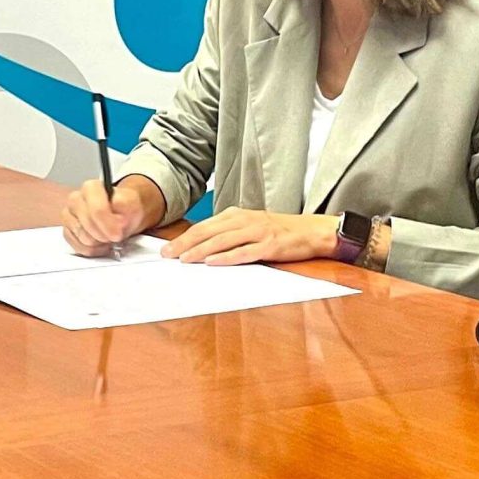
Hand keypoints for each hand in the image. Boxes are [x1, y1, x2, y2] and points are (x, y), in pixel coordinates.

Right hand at [60, 175, 164, 254]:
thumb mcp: (131, 203)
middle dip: (104, 235)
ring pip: (83, 238)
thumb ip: (125, 205)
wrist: (120, 215)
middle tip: (116, 235)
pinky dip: (92, 250)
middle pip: (88, 226)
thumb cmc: (124, 208)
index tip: (118, 234)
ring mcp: (68, 216)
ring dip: (99, 243)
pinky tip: (100, 243)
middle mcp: (75, 199)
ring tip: (108, 237)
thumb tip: (118, 212)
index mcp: (91, 188)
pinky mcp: (67, 231)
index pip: (96, 210)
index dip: (108, 225)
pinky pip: (78, 247)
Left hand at [164, 206, 338, 265]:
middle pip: (209, 232)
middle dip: (185, 243)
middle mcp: (245, 221)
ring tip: (184, 259)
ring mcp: (257, 233)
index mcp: (238, 215)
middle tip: (167, 254)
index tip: (167, 248)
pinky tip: (212, 263)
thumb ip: (229, 232)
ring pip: (222, 241)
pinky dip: (226, 257)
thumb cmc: (280, 231)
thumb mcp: (251, 225)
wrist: (312, 231)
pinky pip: (243, 252)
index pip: (205, 226)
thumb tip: (202, 246)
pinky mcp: (269, 246)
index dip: (185, 237)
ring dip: (200, 250)